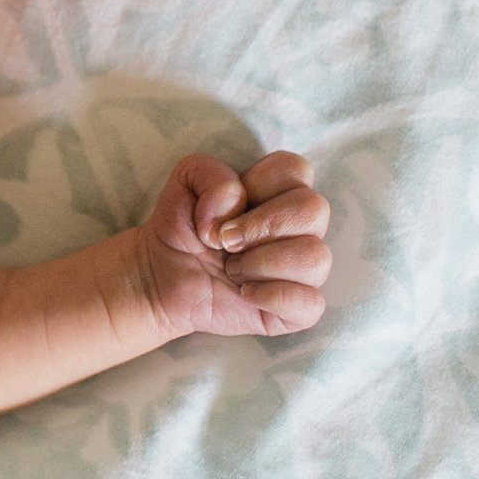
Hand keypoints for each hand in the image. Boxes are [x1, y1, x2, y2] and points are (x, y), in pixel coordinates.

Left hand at [139, 151, 331, 337]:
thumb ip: (207, 171)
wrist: (162, 277)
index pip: (296, 170)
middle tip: (225, 242)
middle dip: (261, 226)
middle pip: (314, 210)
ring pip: (316, 257)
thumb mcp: (182, 183)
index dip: (259, 185)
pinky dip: (272, 296)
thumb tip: (236, 201)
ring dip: (261, 262)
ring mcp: (301, 270)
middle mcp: (298, 229)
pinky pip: (311, 303)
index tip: (227, 209)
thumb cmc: (182, 227)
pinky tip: (244, 293)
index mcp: (277, 192)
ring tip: (232, 268)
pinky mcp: (297, 308)